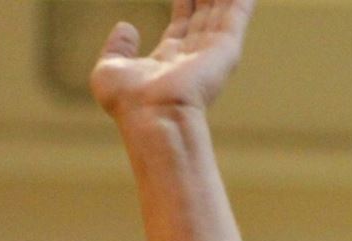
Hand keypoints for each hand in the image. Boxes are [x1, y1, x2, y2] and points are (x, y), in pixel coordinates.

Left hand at [91, 0, 251, 120]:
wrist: (153, 118)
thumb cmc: (130, 103)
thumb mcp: (110, 69)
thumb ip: (118, 48)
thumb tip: (127, 27)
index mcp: (171, 59)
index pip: (183, 24)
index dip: (185, 2)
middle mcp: (195, 55)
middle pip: (205, 14)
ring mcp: (212, 53)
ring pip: (222, 10)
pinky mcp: (225, 50)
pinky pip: (236, 14)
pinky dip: (241, 1)